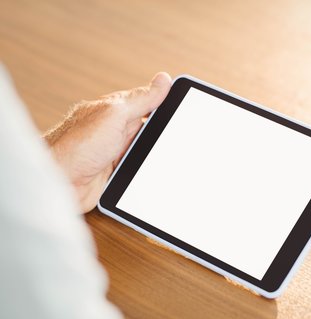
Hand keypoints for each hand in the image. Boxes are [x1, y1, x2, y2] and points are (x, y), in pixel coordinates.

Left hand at [44, 73, 171, 212]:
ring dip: (155, 159)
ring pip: (147, 154)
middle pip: (152, 131)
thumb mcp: (115, 115)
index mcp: (117, 112)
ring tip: (166, 162)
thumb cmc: (76, 146)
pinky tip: (153, 176)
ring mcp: (116, 154)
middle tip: (180, 142)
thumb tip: (163, 79)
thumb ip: (140, 99)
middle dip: (164, 137)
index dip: (168, 107)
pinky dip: (146, 174)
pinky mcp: (116, 175)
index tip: (188, 110)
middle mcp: (117, 132)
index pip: (150, 104)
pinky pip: (139, 173)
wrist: (58, 183)